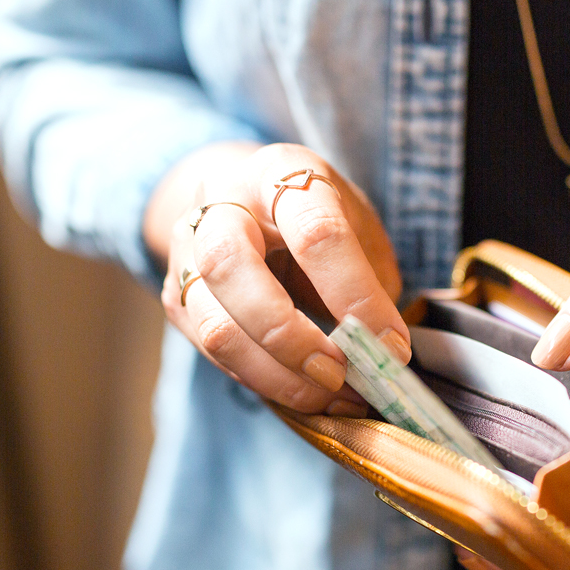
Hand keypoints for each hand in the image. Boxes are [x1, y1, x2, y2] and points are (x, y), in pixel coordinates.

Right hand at [145, 141, 408, 413]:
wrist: (246, 201)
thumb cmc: (317, 216)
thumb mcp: (357, 225)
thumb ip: (371, 280)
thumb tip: (383, 354)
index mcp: (280, 172)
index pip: (315, 233)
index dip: (355, 296)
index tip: (392, 346)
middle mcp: (221, 203)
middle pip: (233, 269)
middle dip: (291, 337)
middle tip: (340, 374)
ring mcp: (188, 252)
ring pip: (215, 325)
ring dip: (278, 376)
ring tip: (331, 397)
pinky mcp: (177, 298)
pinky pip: (213, 353)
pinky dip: (265, 383)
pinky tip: (308, 395)